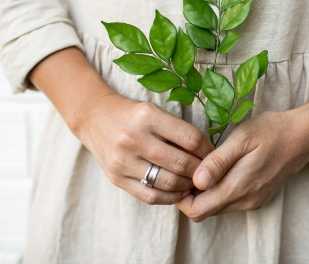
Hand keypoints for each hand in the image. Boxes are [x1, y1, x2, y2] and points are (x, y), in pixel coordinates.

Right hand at [78, 95, 214, 204]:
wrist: (94, 117)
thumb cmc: (132, 114)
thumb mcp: (154, 111)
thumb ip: (178, 130)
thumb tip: (208, 153)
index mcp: (148, 116)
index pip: (190, 138)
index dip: (207, 150)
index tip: (213, 154)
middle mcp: (134, 138)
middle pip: (181, 163)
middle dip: (200, 170)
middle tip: (208, 172)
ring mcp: (123, 161)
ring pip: (168, 183)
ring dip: (187, 185)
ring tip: (194, 181)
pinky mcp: (116, 178)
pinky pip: (150, 195)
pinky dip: (169, 197)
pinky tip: (177, 191)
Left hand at [176, 109, 308, 221]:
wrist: (303, 136)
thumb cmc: (271, 131)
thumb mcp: (241, 139)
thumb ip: (217, 162)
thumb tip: (196, 182)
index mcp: (236, 188)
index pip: (195, 210)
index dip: (180, 195)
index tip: (180, 171)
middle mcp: (244, 202)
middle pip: (203, 211)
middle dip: (190, 194)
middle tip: (189, 165)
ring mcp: (252, 201)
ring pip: (216, 207)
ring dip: (204, 192)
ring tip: (203, 164)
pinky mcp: (258, 198)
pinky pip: (229, 201)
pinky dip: (219, 190)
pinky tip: (220, 168)